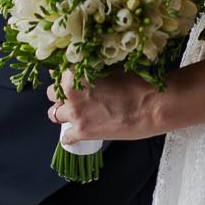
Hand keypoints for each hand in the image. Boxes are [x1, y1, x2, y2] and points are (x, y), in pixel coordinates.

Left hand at [46, 67, 163, 141]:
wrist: (153, 105)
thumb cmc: (136, 82)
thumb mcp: (109, 66)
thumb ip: (90, 68)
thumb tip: (86, 68)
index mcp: (75, 71)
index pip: (55, 71)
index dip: (62, 76)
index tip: (68, 78)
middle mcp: (70, 92)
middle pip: (52, 93)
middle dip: (60, 95)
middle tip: (74, 96)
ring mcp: (75, 113)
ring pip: (53, 114)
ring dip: (61, 113)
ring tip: (74, 114)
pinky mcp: (83, 132)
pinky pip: (66, 138)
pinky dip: (69, 136)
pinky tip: (76, 134)